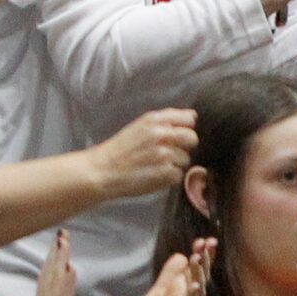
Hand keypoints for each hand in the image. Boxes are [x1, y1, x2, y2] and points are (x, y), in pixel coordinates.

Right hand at [77, 107, 197, 206]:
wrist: (103, 170)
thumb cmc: (120, 149)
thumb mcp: (140, 126)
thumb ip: (165, 120)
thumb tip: (193, 117)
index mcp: (154, 119)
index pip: (188, 118)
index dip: (184, 128)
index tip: (175, 136)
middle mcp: (162, 134)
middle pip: (192, 138)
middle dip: (183, 146)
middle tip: (167, 153)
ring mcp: (165, 154)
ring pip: (186, 159)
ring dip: (174, 164)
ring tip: (155, 166)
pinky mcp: (166, 173)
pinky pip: (178, 175)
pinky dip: (168, 178)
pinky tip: (154, 176)